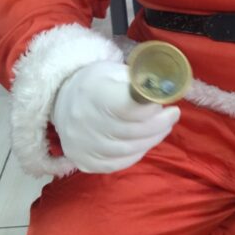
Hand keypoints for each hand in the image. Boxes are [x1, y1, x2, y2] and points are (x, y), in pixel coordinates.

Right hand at [52, 60, 180, 173]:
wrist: (62, 100)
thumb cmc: (98, 82)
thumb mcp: (116, 71)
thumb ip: (140, 81)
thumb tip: (168, 90)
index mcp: (93, 92)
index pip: (127, 107)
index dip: (151, 109)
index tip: (167, 104)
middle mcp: (83, 120)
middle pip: (131, 131)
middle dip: (158, 125)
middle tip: (172, 116)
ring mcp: (81, 144)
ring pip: (127, 149)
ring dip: (152, 140)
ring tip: (162, 128)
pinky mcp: (82, 160)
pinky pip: (116, 164)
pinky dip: (136, 154)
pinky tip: (144, 143)